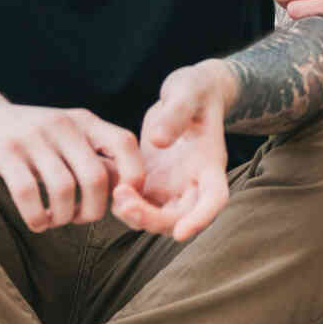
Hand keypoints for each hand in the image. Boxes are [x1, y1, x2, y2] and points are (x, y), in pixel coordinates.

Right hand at [0, 100, 141, 232]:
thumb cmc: (27, 139)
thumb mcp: (63, 138)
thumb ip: (93, 159)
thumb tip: (126, 192)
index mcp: (83, 120)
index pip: (125, 144)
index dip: (133, 177)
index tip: (122, 202)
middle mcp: (62, 124)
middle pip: (96, 177)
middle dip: (93, 210)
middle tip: (79, 219)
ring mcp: (32, 136)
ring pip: (63, 189)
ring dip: (63, 217)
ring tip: (54, 220)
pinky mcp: (4, 151)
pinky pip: (28, 193)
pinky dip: (37, 217)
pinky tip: (37, 221)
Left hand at [115, 61, 232, 241]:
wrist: (190, 93)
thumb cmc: (194, 90)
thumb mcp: (186, 92)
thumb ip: (175, 115)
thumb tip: (157, 141)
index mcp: (210, 163)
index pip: (214, 199)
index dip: (200, 220)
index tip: (181, 234)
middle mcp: (193, 182)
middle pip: (179, 218)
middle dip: (152, 219)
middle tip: (123, 200)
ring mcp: (173, 185)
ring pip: (156, 218)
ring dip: (135, 215)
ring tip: (115, 193)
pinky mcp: (153, 182)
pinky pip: (139, 204)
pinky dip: (124, 203)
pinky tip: (108, 184)